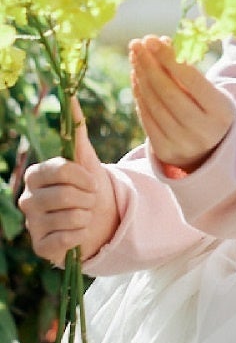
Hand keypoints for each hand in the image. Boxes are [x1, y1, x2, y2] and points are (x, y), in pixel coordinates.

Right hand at [18, 98, 118, 264]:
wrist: (101, 218)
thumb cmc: (90, 186)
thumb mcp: (86, 157)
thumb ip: (76, 129)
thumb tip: (71, 96)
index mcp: (36, 175)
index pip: (58, 169)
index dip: (82, 176)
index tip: (92, 180)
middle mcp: (27, 199)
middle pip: (65, 195)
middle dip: (87, 197)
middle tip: (89, 200)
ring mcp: (32, 224)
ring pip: (68, 217)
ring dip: (86, 216)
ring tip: (85, 215)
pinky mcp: (41, 247)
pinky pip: (65, 239)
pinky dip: (80, 235)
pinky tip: (79, 232)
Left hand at [129, 35, 233, 170]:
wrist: (213, 149)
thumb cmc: (210, 110)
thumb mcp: (211, 91)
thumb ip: (188, 70)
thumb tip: (161, 43)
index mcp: (220, 112)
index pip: (192, 81)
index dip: (169, 59)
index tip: (153, 40)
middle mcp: (203, 130)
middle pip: (169, 93)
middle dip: (150, 65)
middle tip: (137, 43)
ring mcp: (183, 143)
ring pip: (155, 105)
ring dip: (141, 76)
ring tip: (136, 55)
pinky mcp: (165, 151)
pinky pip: (147, 118)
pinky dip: (139, 94)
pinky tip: (136, 75)